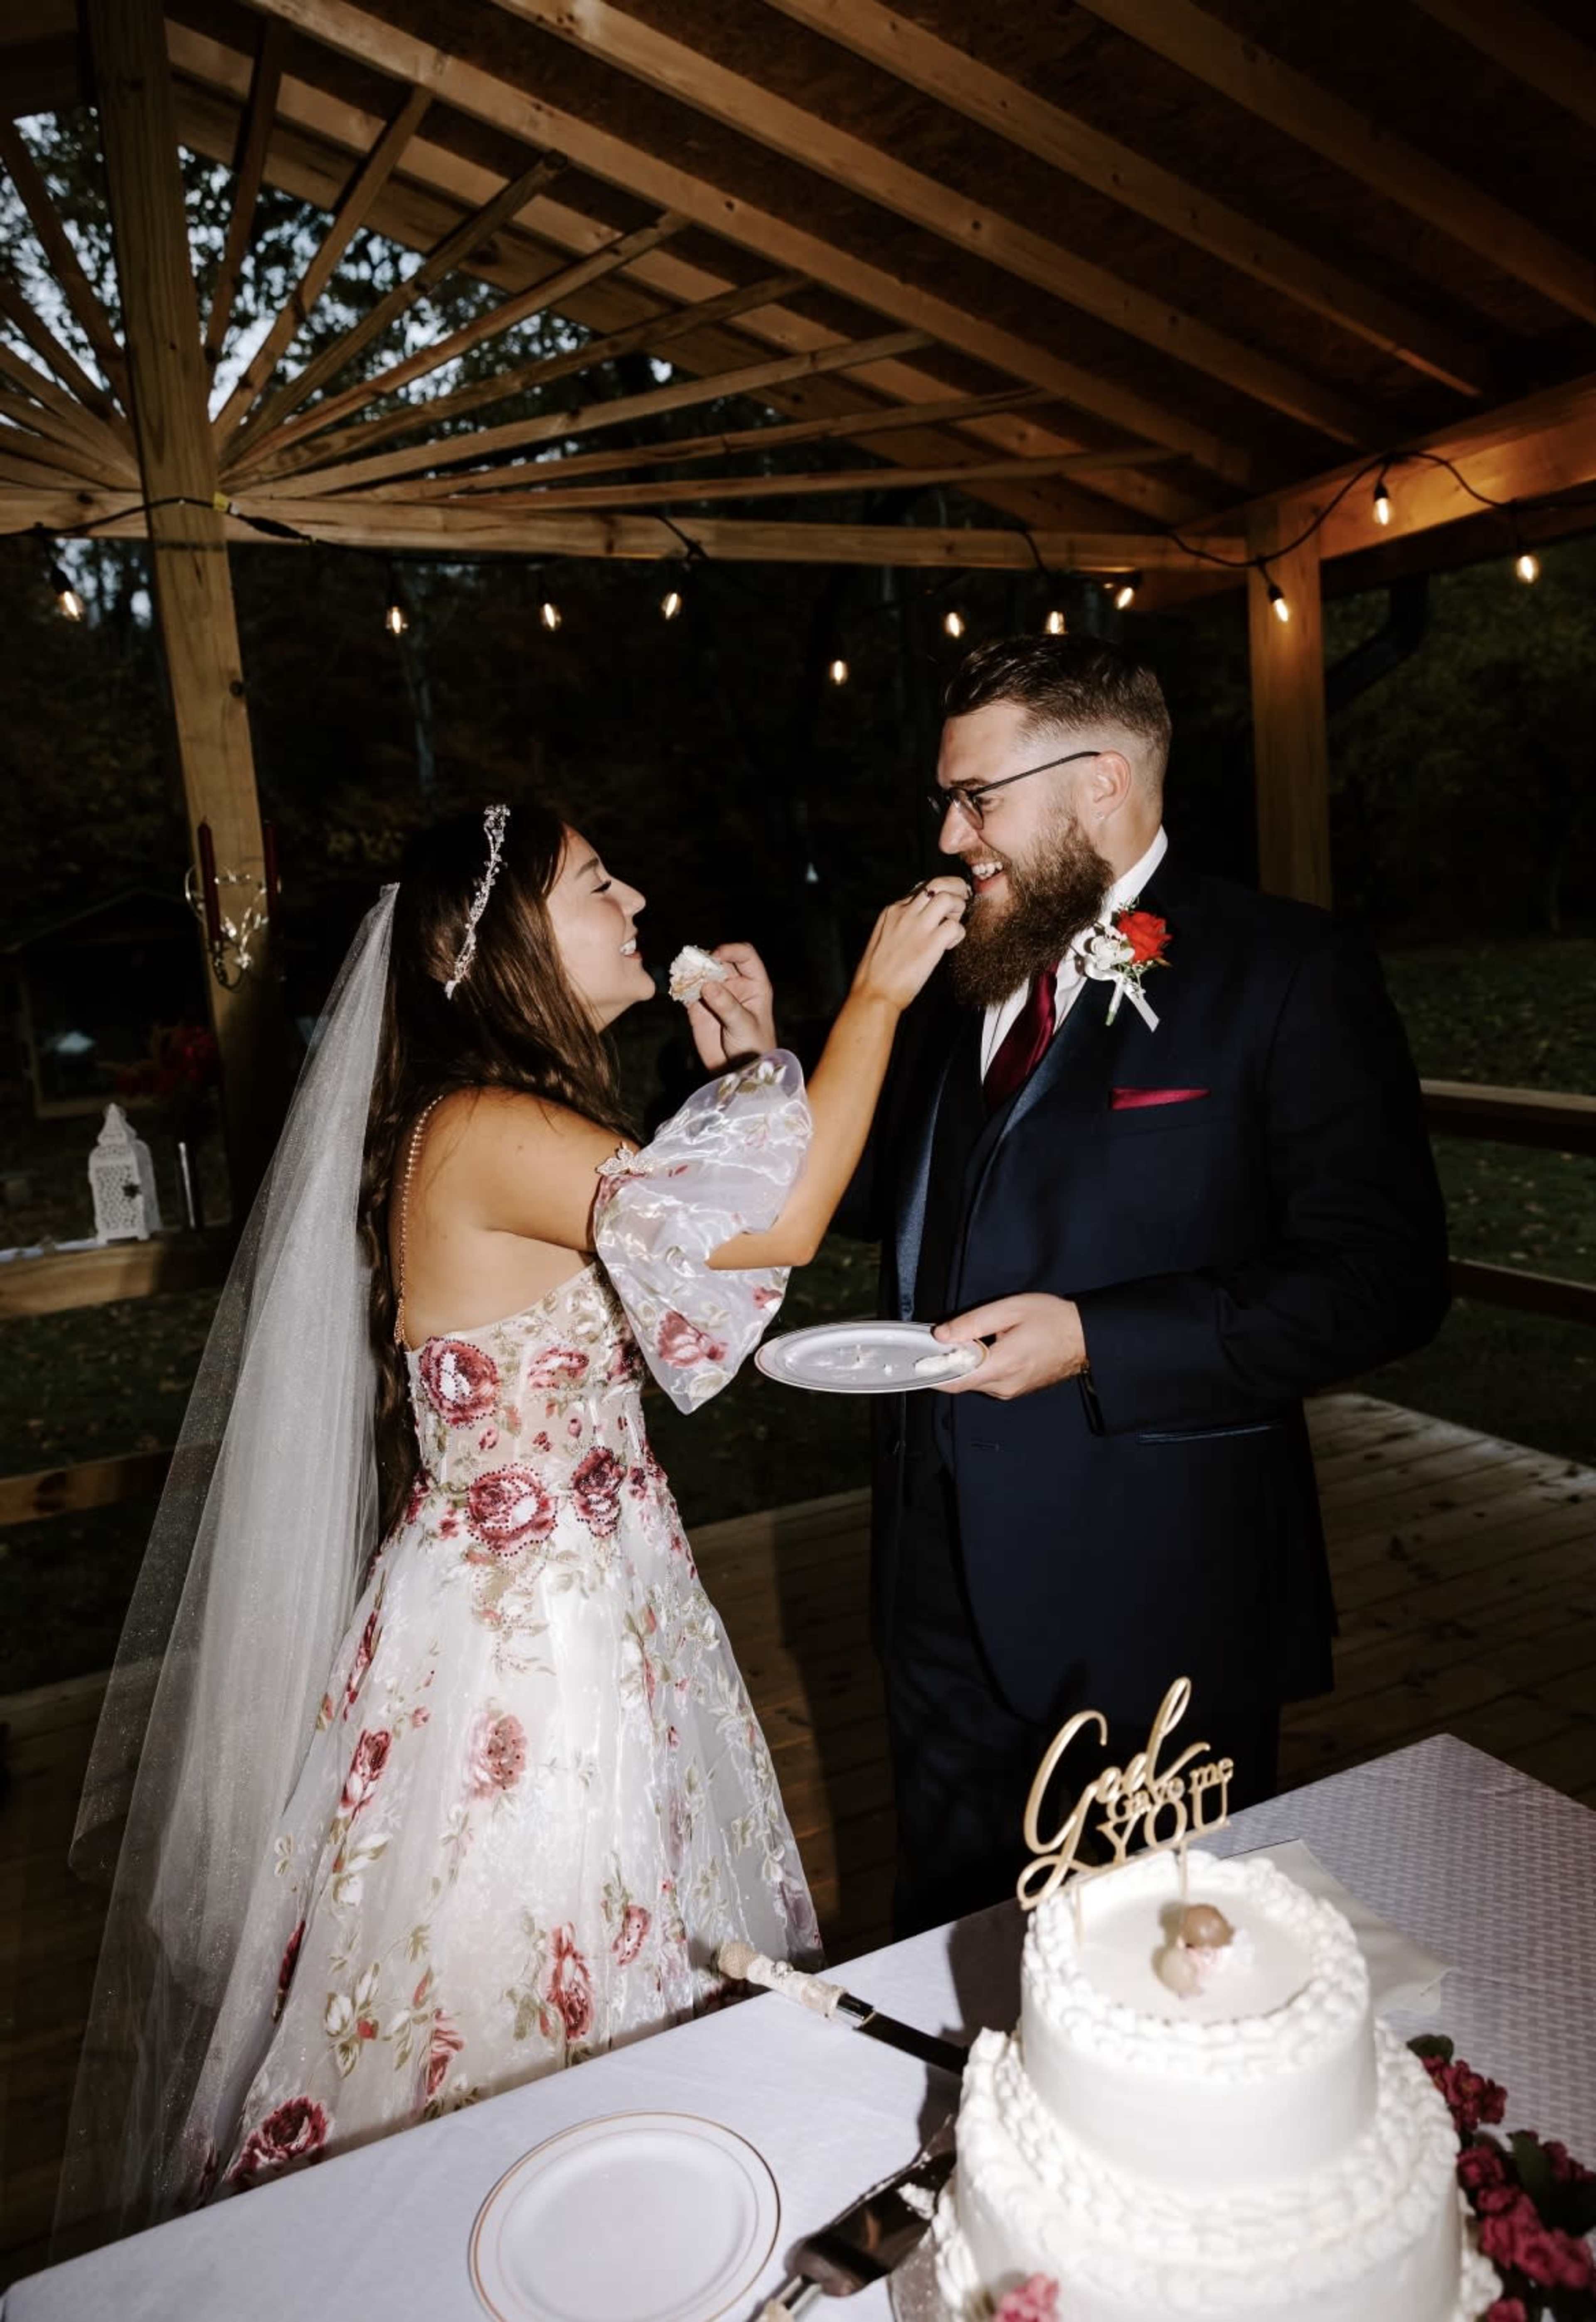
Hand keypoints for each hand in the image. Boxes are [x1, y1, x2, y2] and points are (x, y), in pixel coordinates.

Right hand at [687, 943, 775, 1068]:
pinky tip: (676, 986)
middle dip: (706, 960)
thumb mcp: (744, 1025)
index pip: (745, 955)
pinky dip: (680, 986)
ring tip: (681, 974)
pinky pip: (687, 990)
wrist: (738, 1071)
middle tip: (693, 965)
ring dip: (690, 970)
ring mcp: (715, 994)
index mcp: (754, 984)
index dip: (731, 950)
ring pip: (701, 973)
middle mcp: (734, 984)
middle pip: (719, 961)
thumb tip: (707, 986)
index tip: (716, 954)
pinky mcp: (698, 1006)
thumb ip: (727, 1005)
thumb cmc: (753, 1047)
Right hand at [851, 877, 967, 1011]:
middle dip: (955, 889)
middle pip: (937, 884)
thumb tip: (919, 924)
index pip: (921, 889)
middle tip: (961, 903)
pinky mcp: (931, 943)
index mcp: (891, 911)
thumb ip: (900, 926)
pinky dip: (958, 934)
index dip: (938, 894)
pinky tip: (949, 945)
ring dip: (958, 908)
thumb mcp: (882, 938)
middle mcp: (905, 913)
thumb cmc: (876, 973)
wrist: (874, 993)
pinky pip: (955, 926)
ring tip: (954, 924)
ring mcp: (918, 926)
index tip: (944, 907)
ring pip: (948, 898)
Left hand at [932, 1293, 1087, 1399]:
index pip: (955, 1379)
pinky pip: (988, 1382)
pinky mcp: (1015, 1389)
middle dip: (947, 1364)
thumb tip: (942, 1335)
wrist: (1085, 1337)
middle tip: (940, 1342)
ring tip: (967, 1341)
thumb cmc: (1052, 1319)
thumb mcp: (1010, 1310)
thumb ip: (973, 1323)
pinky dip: (979, 1368)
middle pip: (962, 1381)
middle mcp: (1004, 1386)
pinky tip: (984, 1350)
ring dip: (964, 1365)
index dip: (932, 1373)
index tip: (916, 1361)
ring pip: (974, 1382)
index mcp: (1002, 1366)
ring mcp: (1011, 1391)